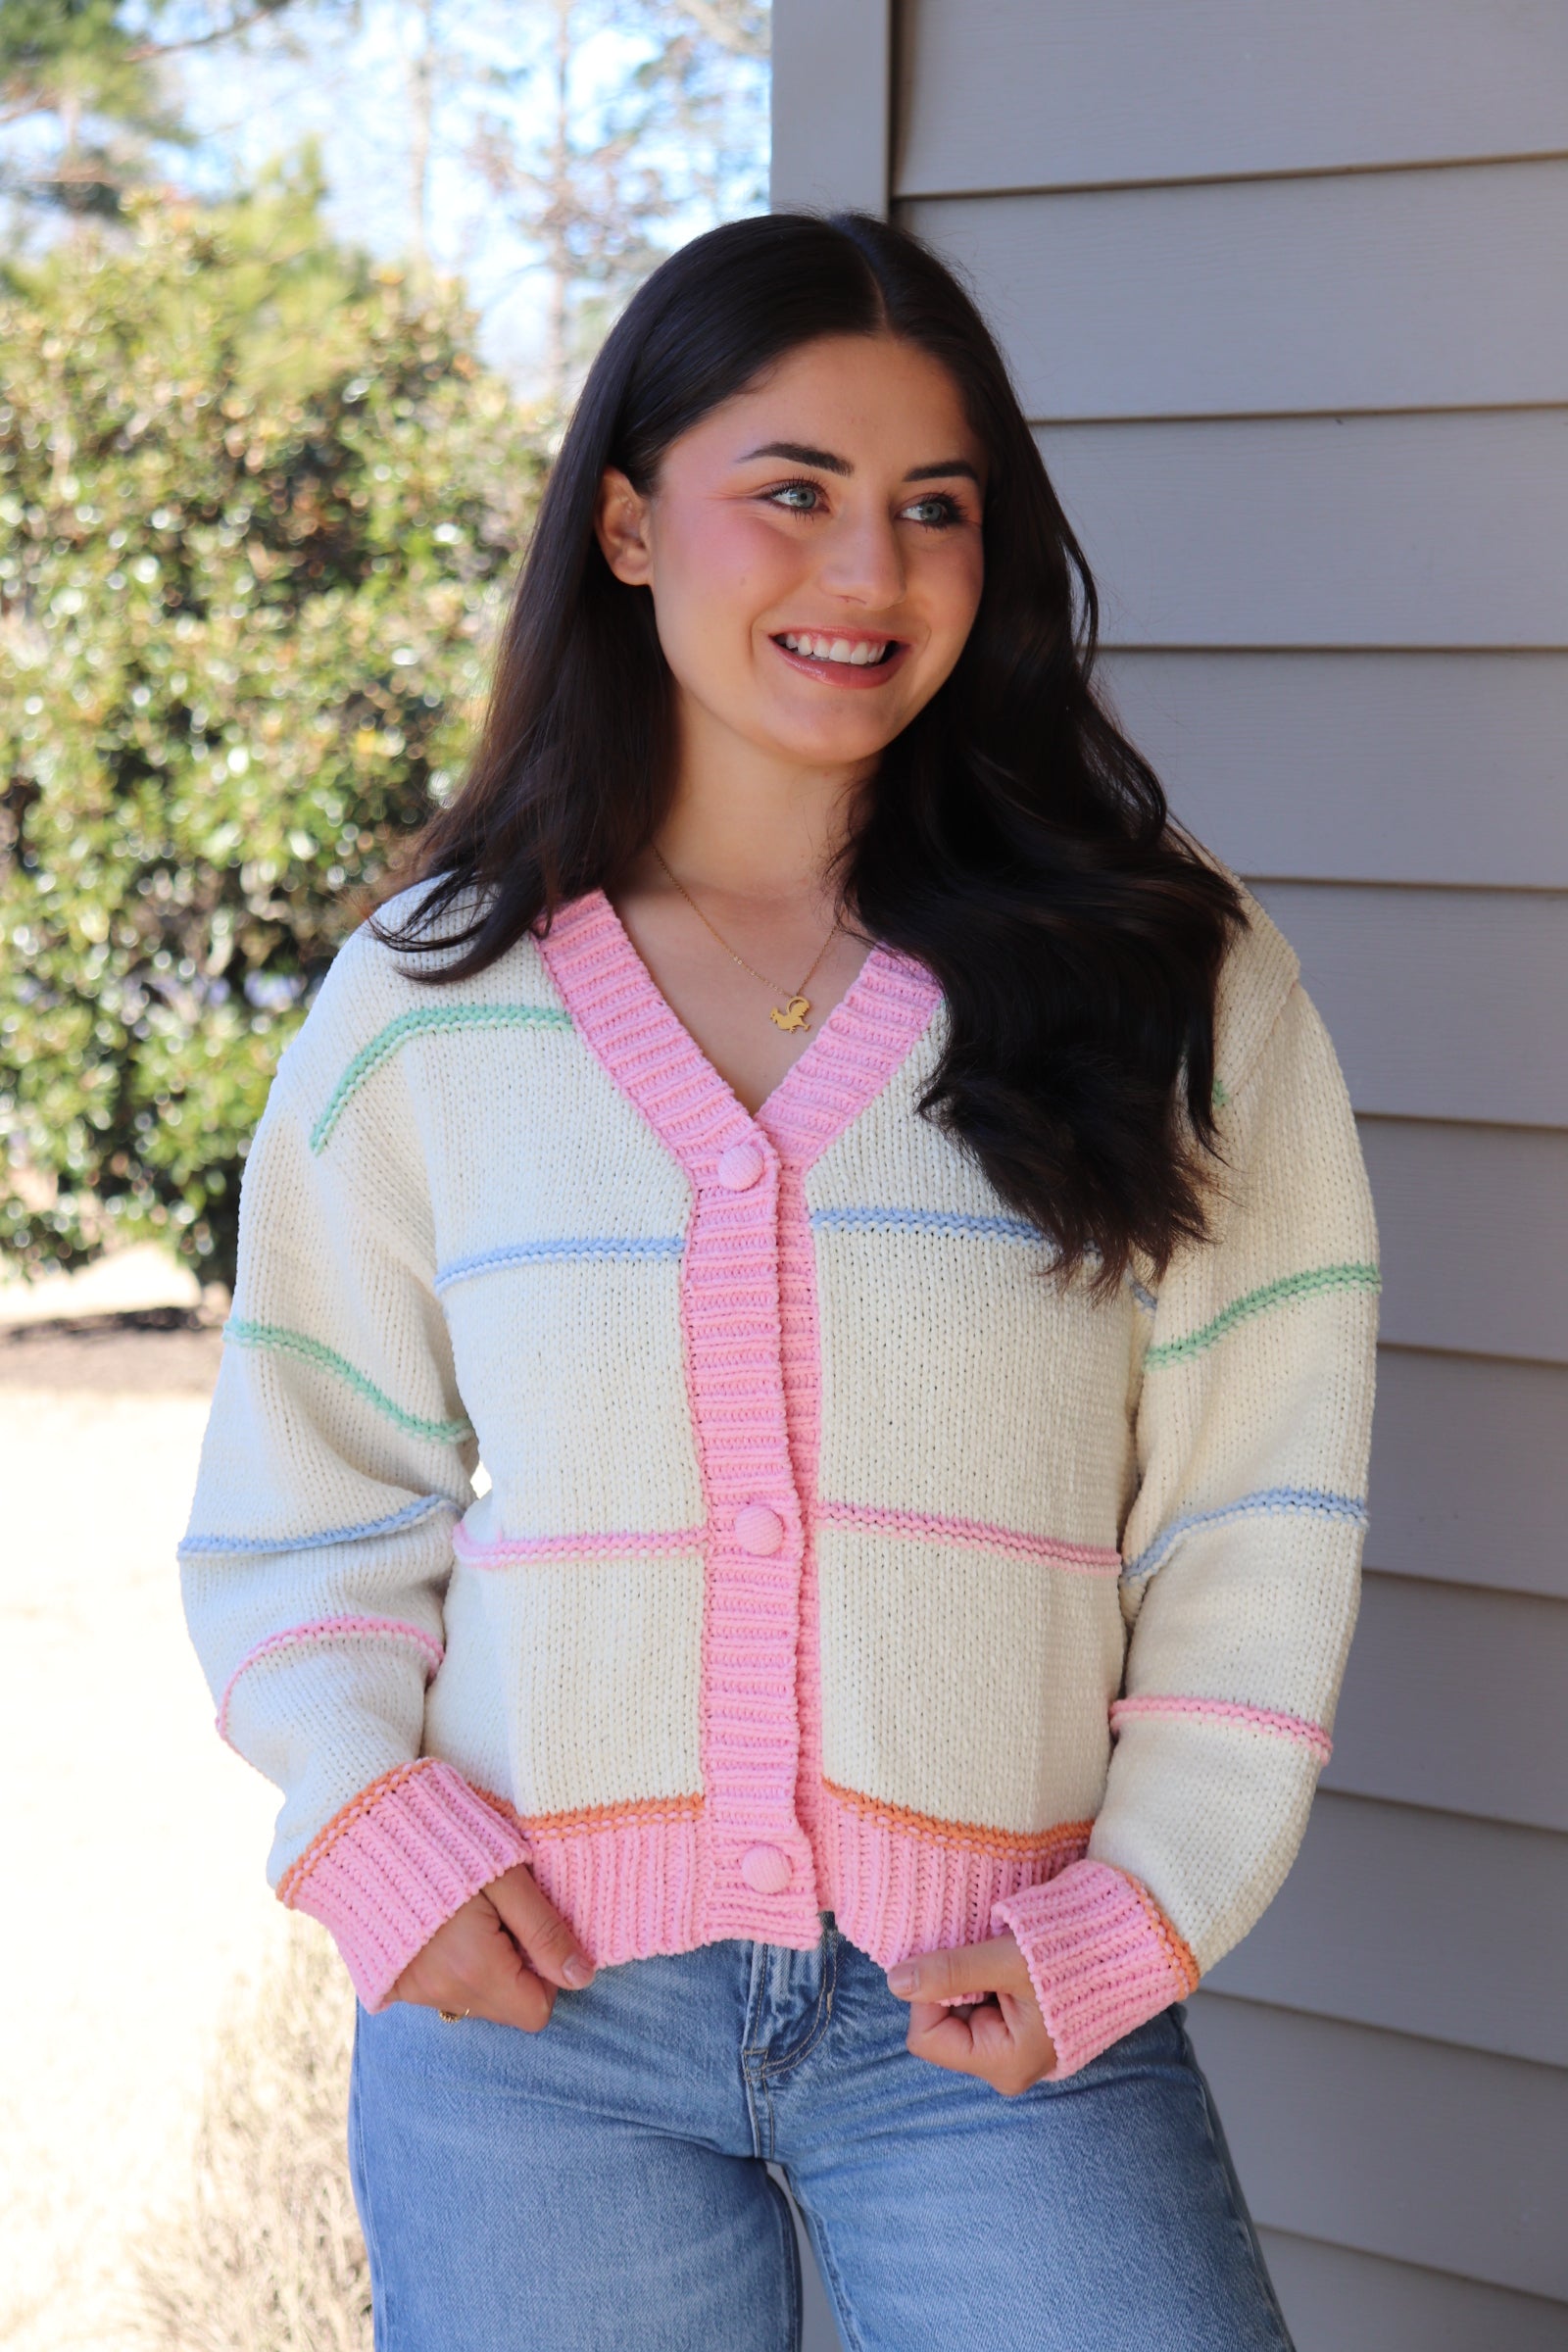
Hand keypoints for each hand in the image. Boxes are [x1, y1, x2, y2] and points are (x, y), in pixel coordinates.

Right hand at [390, 1862, 594, 2030]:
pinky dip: (452, 1966)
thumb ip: (545, 1931)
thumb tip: (582, 1978)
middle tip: (500, 1916)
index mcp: (477, 1971)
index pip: (537, 2011)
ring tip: (468, 1915)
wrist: (364, 1833)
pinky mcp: (395, 1983)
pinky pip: (442, 1990)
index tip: (529, 1929)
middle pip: (506, 2007)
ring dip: (485, 1967)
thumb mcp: (508, 1878)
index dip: (546, 1973)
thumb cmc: (445, 1846)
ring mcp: (415, 1992)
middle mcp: (444, 1993)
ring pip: (475, 1999)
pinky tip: (442, 1925)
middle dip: (515, 1969)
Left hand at [886, 1931, 1056, 2095]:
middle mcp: (1005, 2067)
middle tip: (986, 1958)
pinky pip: (980, 2006)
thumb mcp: (1005, 1961)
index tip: (958, 1960)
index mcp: (1002, 2064)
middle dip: (952, 1986)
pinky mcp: (1021, 2030)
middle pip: (941, 2026)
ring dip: (970, 1979)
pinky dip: (985, 1980)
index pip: (927, 2036)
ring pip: (958, 2012)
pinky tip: (1010, 1964)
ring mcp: (1014, 2049)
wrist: (1128, 1946)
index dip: (930, 1994)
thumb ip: (949, 1972)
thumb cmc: (1071, 1957)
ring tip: (1003, 1960)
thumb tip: (895, 1982)